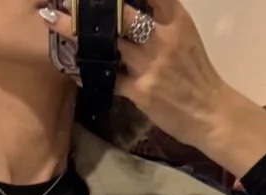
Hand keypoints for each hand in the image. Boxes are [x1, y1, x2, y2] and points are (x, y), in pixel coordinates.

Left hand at [43, 1, 265, 178]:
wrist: (210, 112)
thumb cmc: (195, 73)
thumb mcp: (183, 35)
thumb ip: (159, 18)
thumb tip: (126, 6)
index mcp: (176, 20)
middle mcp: (163, 38)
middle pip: (121, 14)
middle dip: (90, 6)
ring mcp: (151, 65)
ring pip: (109, 42)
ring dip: (79, 33)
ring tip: (54, 22)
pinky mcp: (142, 91)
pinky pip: (108, 77)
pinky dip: (88, 71)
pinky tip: (71, 65)